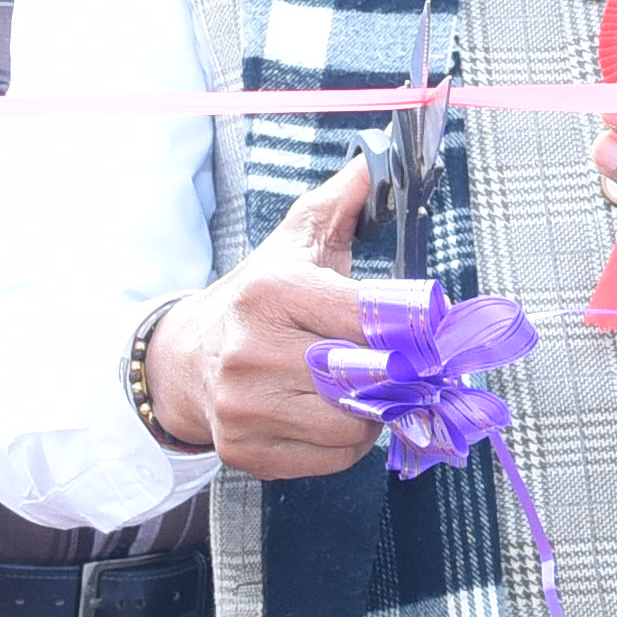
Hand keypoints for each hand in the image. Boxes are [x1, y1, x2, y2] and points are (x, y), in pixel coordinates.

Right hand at [148, 153, 393, 481]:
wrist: (188, 357)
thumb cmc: (257, 299)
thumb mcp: (296, 241)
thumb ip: (343, 200)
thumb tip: (377, 158)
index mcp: (272, 290)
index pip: (372, 320)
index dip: (413, 329)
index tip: (427, 332)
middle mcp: (252, 349)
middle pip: (369, 377)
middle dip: (396, 374)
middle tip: (400, 365)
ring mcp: (244, 405)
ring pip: (354, 426)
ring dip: (372, 413)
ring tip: (356, 389)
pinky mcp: (244, 450)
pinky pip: (332, 459)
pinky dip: (344, 444)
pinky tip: (327, 416)